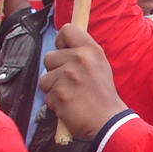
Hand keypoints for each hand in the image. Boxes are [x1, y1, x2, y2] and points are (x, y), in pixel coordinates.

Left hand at [40, 23, 127, 140]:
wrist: (108, 121)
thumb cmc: (102, 94)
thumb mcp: (99, 65)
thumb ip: (81, 53)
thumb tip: (62, 45)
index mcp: (91, 50)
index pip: (67, 30)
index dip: (61, 42)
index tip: (65, 52)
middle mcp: (79, 60)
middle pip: (49, 57)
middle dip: (55, 71)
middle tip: (72, 82)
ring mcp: (68, 77)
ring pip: (44, 78)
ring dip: (53, 89)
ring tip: (71, 95)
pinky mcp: (59, 95)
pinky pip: (46, 96)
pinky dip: (55, 104)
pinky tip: (70, 106)